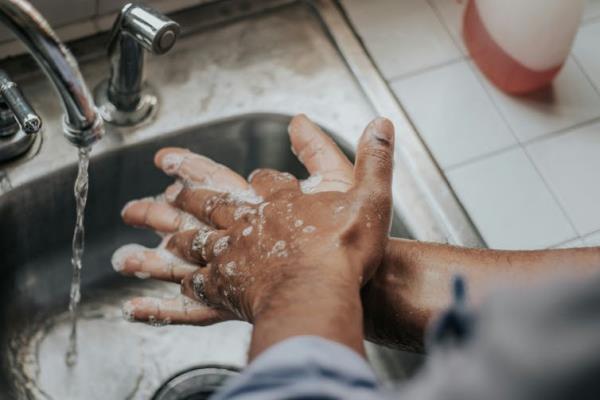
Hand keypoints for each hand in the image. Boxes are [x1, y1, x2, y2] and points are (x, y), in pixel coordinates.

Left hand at [114, 115, 394, 329]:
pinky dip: (180, 283)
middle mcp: (250, 223)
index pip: (264, 180)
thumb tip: (381, 122)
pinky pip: (195, 284)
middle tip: (161, 182)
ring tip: (142, 221)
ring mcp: (233, 255)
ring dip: (167, 228)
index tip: (256, 176)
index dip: (260, 177)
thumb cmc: (345, 251)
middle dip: (187, 191)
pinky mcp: (227, 288)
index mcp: (281, 201)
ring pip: (193, 237)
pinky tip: (170, 285)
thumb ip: (374, 159)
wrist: (319, 294)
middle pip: (212, 201)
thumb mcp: (370, 196)